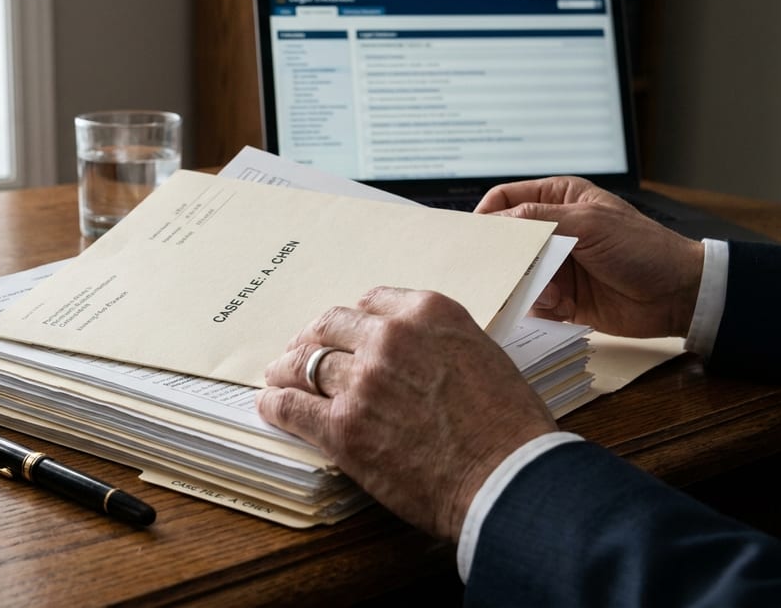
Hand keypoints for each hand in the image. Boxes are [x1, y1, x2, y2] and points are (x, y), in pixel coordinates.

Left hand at [256, 286, 556, 541]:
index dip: (350, 321)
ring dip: (287, 370)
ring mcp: (363, 381)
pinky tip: (271, 406)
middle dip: (311, 339)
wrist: (508, 478)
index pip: (370, 302)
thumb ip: (438, 344)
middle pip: (329, 326)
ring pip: (305, 363)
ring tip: (278, 377)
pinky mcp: (343, 426)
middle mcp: (390, 338)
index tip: (341, 332)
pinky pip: (292, 406)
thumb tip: (413, 356)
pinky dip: (277, 404)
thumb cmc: (508, 427)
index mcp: (428, 313)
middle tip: (300, 351)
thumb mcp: (482, 356)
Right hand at [475, 176, 703, 337]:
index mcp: (558, 198)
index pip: (505, 200)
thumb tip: (496, 223)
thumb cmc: (641, 248)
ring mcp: (555, 264)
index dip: (487, 216)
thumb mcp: (589, 223)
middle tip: (511, 273)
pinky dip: (540, 306)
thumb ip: (540, 220)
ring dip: (528, 286)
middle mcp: (553, 229)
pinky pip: (530, 302)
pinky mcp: (560, 296)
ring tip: (553, 294)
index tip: (474, 238)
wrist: (676, 295)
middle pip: (505, 241)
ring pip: (515, 274)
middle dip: (507, 259)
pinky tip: (563, 306)